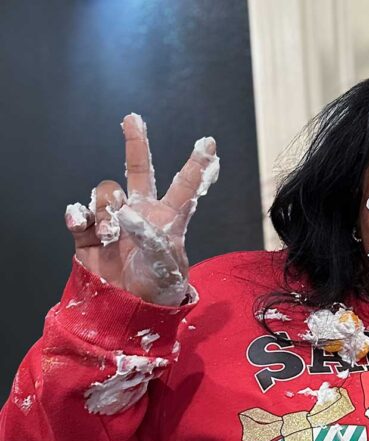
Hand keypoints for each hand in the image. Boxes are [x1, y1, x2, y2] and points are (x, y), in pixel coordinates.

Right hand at [63, 114, 218, 305]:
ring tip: (112, 234)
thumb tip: (126, 213)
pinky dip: (79, 217)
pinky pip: (78, 214)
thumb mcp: (168, 267)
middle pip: (138, 172)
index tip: (208, 143)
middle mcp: (141, 214)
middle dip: (136, 144)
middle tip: (133, 119)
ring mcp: (114, 222)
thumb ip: (152, 237)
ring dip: (106, 208)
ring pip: (105, 192)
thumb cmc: (160, 292)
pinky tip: (86, 228)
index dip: (195, 166)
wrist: (130, 313)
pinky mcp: (89, 235)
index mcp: (168, 221)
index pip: (183, 188)